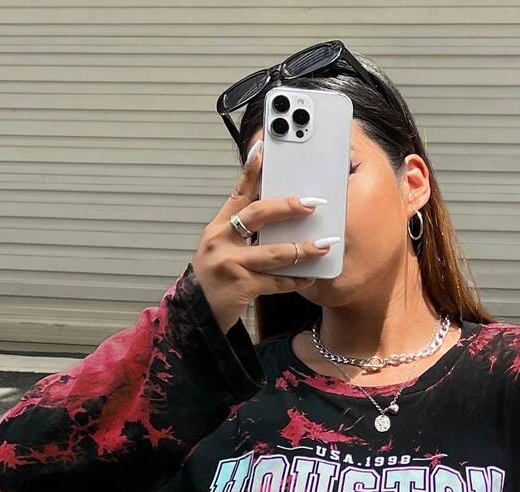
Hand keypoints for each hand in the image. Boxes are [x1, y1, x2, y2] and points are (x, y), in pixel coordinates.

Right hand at [191, 139, 330, 333]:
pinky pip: (276, 282)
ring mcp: (230, 264)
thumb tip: (274, 216)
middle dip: (288, 207)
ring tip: (323, 246)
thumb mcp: (219, 250)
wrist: (196, 316)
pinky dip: (295, 280)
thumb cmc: (213, 281)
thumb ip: (240, 233)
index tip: (263, 148)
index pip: (237, 194)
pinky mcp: (240, 287)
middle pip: (257, 215)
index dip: (250, 171)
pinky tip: (309, 277)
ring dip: (303, 250)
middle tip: (311, 204)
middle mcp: (220, 241)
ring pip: (275, 253)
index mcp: (217, 228)